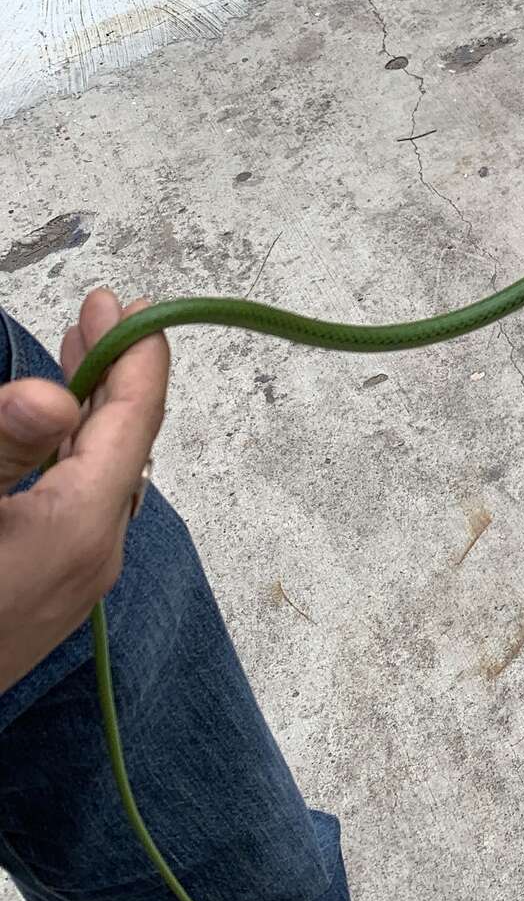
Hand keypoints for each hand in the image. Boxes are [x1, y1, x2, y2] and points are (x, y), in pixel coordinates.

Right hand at [0, 290, 168, 694]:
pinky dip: (72, 459)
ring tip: (76, 360)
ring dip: (91, 414)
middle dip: (113, 371)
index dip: (131, 351)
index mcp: (81, 528)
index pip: (134, 419)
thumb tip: (54, 397)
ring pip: (102, 477)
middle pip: (126, 443)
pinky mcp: (44, 601)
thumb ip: (0, 449)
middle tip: (98, 312)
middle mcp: (94, 558)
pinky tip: (48, 442)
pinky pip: (79, 510)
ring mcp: (72, 585)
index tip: (117, 299)